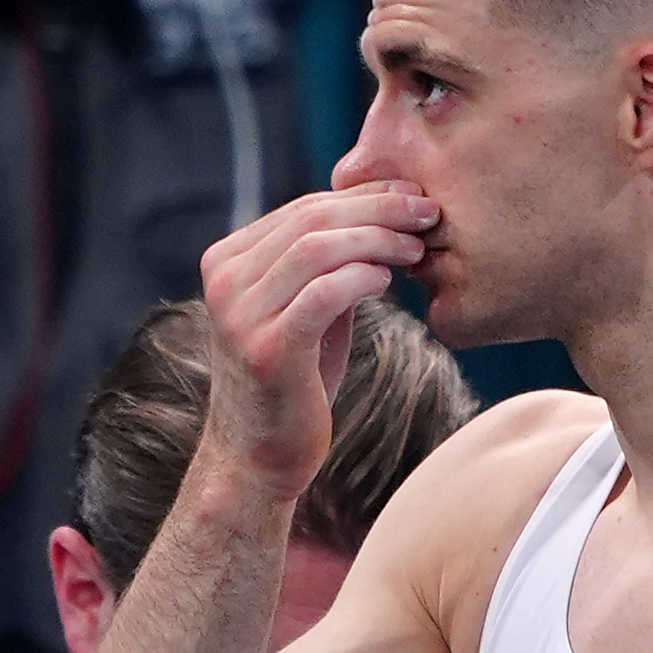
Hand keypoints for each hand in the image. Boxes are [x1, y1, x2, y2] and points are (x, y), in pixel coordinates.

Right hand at [193, 185, 438, 502]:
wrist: (258, 457)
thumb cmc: (294, 382)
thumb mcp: (304, 310)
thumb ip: (323, 266)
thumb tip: (380, 212)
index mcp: (227, 261)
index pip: (303, 207)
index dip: (364, 195)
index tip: (413, 195)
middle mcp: (224, 281)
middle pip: (312, 219)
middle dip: (379, 208)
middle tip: (428, 212)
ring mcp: (240, 315)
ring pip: (318, 248)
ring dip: (378, 240)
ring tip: (417, 248)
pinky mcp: (268, 350)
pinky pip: (323, 294)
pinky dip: (362, 278)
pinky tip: (389, 281)